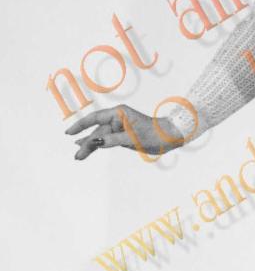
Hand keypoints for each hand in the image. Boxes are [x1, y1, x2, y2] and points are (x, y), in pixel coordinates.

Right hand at [65, 105, 184, 160]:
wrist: (169, 137)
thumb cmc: (154, 133)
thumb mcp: (132, 138)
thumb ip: (113, 139)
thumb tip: (95, 142)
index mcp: (119, 113)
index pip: (95, 118)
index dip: (81, 125)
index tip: (69, 132)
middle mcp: (117, 118)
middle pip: (97, 131)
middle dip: (86, 142)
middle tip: (77, 156)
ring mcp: (119, 127)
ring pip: (101, 137)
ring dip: (90, 146)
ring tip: (79, 157)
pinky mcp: (122, 136)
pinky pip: (107, 140)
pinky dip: (98, 145)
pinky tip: (89, 149)